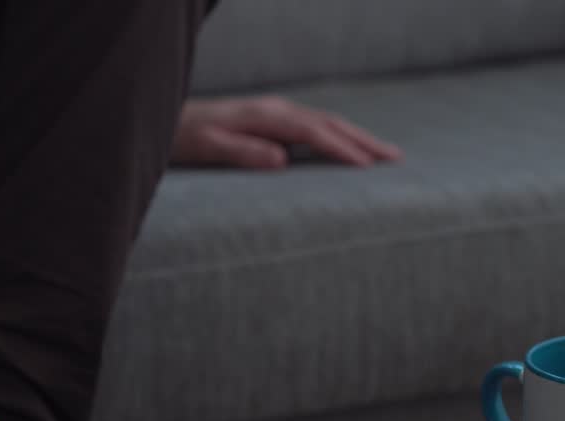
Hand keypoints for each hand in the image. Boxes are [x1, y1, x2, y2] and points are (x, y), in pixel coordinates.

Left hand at [171, 96, 401, 169]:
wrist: (169, 121)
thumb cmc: (184, 137)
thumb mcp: (208, 147)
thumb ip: (243, 152)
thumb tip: (281, 161)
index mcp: (264, 116)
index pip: (313, 132)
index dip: (342, 149)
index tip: (368, 167)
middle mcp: (275, 109)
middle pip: (329, 122)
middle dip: (364, 140)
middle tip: (395, 158)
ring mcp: (275, 113)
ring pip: (325, 122)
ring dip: (356, 137)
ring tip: (384, 154)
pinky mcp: (272, 120)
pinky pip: (314, 127)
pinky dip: (338, 136)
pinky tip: (348, 148)